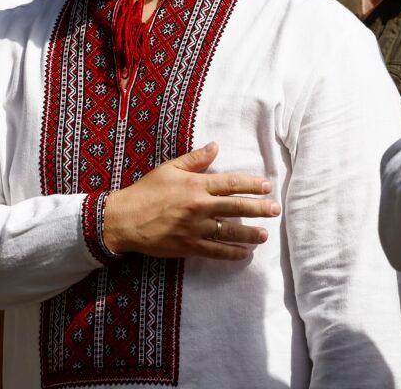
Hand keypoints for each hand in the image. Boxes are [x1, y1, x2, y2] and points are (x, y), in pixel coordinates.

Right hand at [102, 142, 279, 260]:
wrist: (125, 219)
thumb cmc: (146, 191)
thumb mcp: (169, 168)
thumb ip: (195, 159)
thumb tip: (215, 146)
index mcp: (196, 185)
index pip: (231, 183)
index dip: (252, 184)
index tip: (267, 186)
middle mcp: (199, 206)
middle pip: (236, 207)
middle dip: (259, 208)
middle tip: (275, 210)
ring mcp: (195, 228)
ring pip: (229, 231)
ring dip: (249, 233)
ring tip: (264, 235)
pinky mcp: (189, 246)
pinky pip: (215, 251)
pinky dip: (231, 253)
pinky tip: (244, 254)